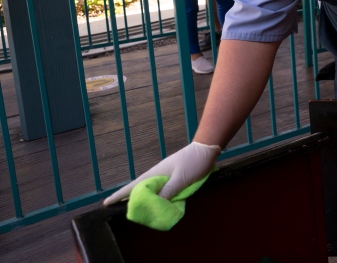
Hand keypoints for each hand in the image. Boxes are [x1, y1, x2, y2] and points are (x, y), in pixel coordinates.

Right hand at [103, 141, 220, 204]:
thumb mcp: (181, 179)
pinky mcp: (172, 176)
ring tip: (133, 208)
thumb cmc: (194, 163)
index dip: (119, 195)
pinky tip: (154, 200)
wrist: (206, 149)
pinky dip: (154, 195)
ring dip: (141, 198)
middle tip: (116, 210)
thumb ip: (168, 191)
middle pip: (138, 188)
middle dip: (128, 199)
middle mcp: (156, 174)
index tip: (105, 203)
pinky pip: (159, 188)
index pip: (133, 186)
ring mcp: (164, 174)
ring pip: (149, 189)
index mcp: (155, 174)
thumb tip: (153, 203)